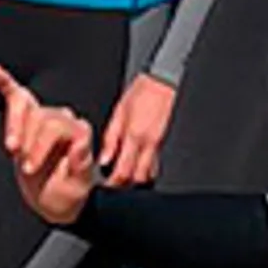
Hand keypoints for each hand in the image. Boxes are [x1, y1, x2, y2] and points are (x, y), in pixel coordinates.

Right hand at [0, 66, 99, 227]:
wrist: (58, 201)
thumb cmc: (69, 194)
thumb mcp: (77, 187)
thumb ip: (80, 165)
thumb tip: (80, 144)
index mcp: (79, 133)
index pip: (57, 127)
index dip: (40, 146)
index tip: (28, 169)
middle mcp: (64, 120)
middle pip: (41, 117)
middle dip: (28, 141)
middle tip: (20, 164)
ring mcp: (45, 118)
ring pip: (26, 108)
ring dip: (14, 126)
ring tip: (12, 148)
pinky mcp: (28, 119)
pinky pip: (17, 97)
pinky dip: (6, 84)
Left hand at [103, 73, 177, 187]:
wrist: (162, 82)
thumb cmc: (140, 93)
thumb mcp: (119, 112)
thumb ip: (111, 138)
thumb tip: (104, 160)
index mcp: (134, 135)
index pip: (123, 170)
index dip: (113, 182)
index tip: (104, 184)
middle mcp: (148, 143)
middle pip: (137, 178)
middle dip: (124, 185)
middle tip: (112, 183)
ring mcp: (158, 144)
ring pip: (148, 174)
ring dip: (135, 178)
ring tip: (123, 176)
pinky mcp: (163, 142)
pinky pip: (155, 164)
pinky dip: (146, 170)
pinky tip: (137, 165)